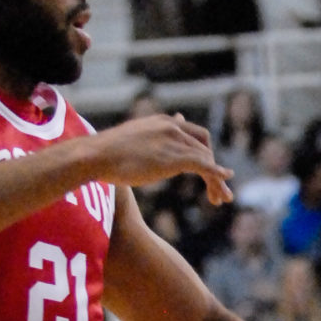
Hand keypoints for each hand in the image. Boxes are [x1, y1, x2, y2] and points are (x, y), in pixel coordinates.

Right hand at [90, 114, 232, 206]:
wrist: (96, 155)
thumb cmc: (109, 151)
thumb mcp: (137, 138)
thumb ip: (157, 135)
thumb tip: (172, 123)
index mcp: (164, 122)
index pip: (195, 135)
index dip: (204, 153)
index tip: (207, 171)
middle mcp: (173, 127)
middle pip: (205, 147)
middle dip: (214, 168)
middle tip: (218, 191)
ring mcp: (174, 141)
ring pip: (206, 160)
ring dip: (217, 180)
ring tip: (221, 199)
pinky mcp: (175, 157)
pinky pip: (204, 167)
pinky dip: (217, 176)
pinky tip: (224, 185)